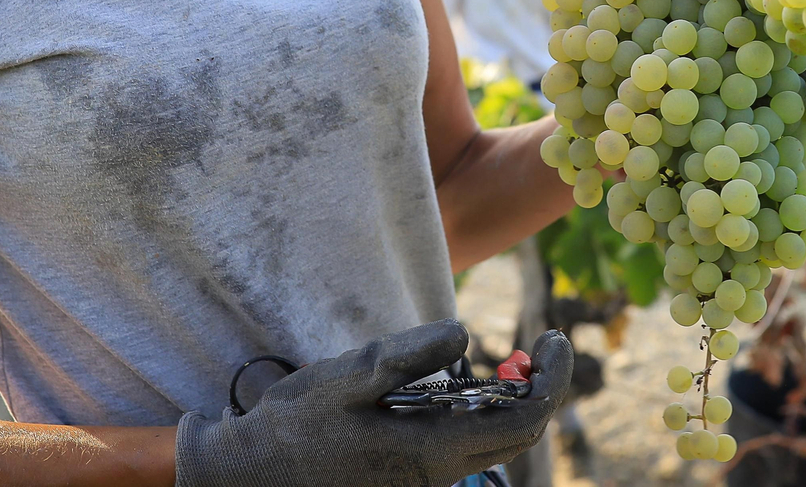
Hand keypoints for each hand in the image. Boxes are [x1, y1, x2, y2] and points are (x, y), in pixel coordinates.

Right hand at [175, 320, 572, 486]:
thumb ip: (410, 356)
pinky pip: (466, 452)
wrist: (254, 477)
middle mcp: (440, 478)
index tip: (552, 338)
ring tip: (498, 364)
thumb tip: (466, 334)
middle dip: (538, 387)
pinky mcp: (414, 483)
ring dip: (509, 403)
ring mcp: (428, 486)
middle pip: (520, 436)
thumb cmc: (296, 424)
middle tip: (536, 346)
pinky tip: (456, 393)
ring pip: (495, 446)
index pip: (526, 420)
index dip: (552, 377)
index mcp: (432, 451)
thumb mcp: (350, 376)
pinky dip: (479, 419)